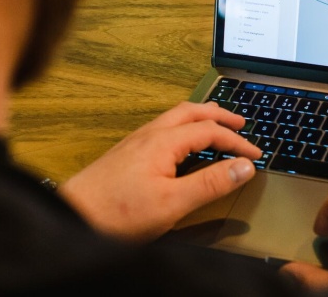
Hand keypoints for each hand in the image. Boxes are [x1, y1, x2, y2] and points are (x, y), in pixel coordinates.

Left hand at [59, 101, 260, 240]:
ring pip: (175, 117)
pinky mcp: (128, 152)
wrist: (74, 216)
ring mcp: (136, 141)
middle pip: (191, 112)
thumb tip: (243, 167)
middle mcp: (149, 135)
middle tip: (240, 122)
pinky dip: (183, 127)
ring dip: (200, 117)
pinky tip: (182, 142)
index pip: (209, 130)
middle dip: (219, 116)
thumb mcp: (173, 203)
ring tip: (215, 124)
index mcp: (163, 142)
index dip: (236, 141)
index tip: (254, 154)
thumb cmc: (117, 212)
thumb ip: (211, 183)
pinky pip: (163, 128)